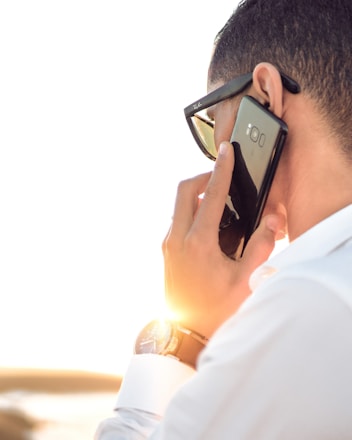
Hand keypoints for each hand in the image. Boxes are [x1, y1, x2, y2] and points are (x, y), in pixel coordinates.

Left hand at [162, 141, 285, 338]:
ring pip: (178, 205)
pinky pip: (177, 219)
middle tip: (220, 178)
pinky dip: (190, 210)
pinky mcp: (166, 251)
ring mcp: (168, 244)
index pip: (210, 195)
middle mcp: (177, 239)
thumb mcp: (245, 280)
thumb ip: (261, 246)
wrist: (185, 332)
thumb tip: (270, 220)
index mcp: (197, 243)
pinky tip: (208, 223)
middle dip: (202, 177)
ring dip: (195, 194)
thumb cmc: (214, 309)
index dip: (221, 170)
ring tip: (218, 201)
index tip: (226, 152)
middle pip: (183, 191)